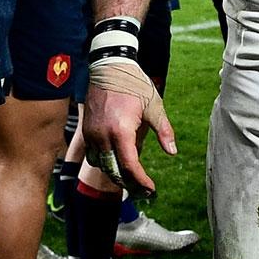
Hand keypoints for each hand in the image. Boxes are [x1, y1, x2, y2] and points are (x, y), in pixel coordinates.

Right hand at [82, 56, 175, 199]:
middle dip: (129, 184)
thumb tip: (172, 152)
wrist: (109, 66)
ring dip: (116, 174)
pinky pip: (93, 155)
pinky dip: (104, 163)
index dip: (141, 181)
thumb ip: (164, 131)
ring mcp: (91, 134)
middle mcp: (102, 136)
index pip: (129, 165)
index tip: (151, 189)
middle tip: (144, 191)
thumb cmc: (134, 84)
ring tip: (132, 181)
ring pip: (101, 165)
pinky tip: (117, 163)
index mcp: (120, 131)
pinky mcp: (86, 130)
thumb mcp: (154, 106)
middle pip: (114, 171)